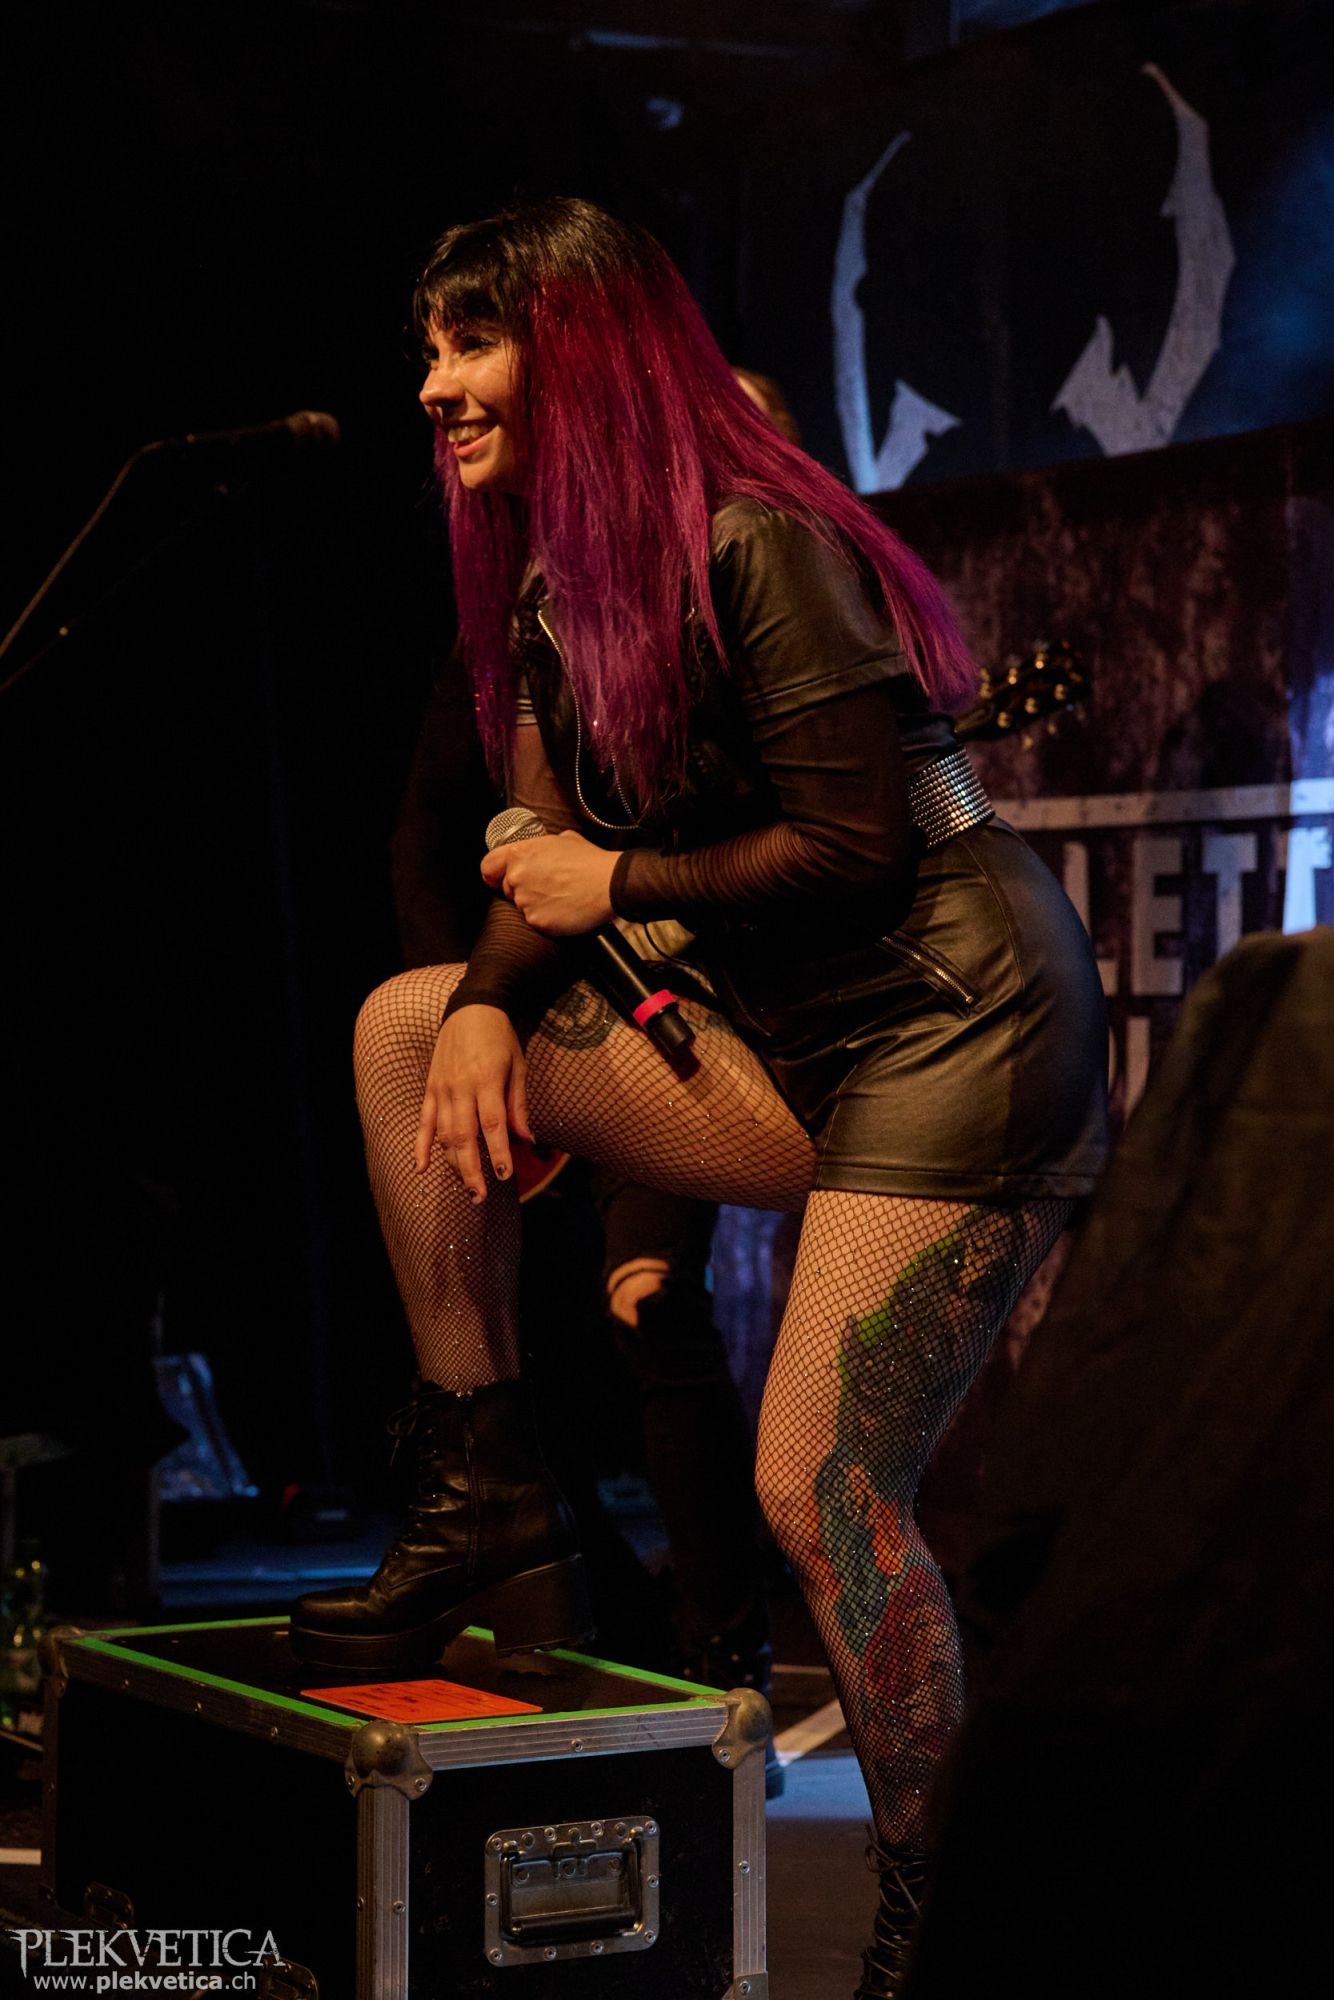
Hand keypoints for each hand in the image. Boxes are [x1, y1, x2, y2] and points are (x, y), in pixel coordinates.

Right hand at [415, 1004, 533, 1200]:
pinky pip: (424, 1122)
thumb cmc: (500, 1038)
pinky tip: (422, 1167)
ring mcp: (441, 1088)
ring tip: (466, 1187)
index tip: (504, 1174)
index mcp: (486, 1079)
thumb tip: (528, 1140)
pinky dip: (421, 1145)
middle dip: (471, 1169)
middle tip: (480, 1195)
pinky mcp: (430, 1088)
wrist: (471, 1008)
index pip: (492, 1125)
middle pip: (464, 1136)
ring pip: (444, 1134)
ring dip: (453, 1163)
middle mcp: (460, 1087)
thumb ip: (518, 1105)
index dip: (497, 1152)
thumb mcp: (518, 1066)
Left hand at [480, 830, 617, 935]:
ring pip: (523, 906)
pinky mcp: (537, 920)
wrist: (609, 884)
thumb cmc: (590, 860)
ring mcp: (525, 901)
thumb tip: (542, 850)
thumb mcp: (564, 839)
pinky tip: (564, 909)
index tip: (496, 879)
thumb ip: (542, 846)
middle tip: (548, 887)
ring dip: (537, 904)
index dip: (493, 874)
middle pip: (508, 888)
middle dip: (523, 889)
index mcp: (520, 853)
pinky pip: (536, 921)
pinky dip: (548, 918)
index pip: (488, 866)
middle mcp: (517, 877)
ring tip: (561, 897)